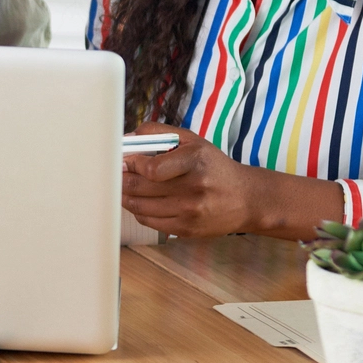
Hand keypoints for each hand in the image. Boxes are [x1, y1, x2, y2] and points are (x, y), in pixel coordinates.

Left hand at [122, 123, 266, 236]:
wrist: (246, 199)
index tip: (125, 161)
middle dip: (123, 180)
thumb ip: (159, 133)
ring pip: (141, 208)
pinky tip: (140, 202)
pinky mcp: (187, 230)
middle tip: (117, 174)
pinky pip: (150, 222)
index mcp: (195, 161)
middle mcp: (194, 188)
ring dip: (126, 197)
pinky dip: (139, 212)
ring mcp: (190, 212)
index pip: (152, 169)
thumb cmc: (214, 166)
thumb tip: (128, 137)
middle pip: (142, 188)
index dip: (132, 165)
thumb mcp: (192, 141)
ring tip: (124, 188)